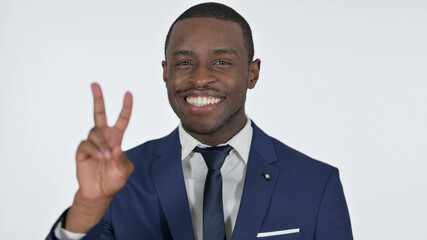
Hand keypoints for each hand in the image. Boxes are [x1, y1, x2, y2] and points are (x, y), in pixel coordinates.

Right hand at [65, 83, 133, 232]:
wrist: (100, 192)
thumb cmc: (114, 179)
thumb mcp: (125, 169)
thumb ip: (122, 158)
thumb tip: (116, 147)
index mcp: (116, 138)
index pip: (121, 119)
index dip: (126, 107)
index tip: (128, 94)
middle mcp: (103, 137)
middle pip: (99, 113)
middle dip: (98, 98)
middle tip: (95, 84)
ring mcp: (92, 142)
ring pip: (95, 132)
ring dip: (102, 144)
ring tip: (106, 157)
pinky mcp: (82, 150)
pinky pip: (86, 144)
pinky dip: (94, 150)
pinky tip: (99, 158)